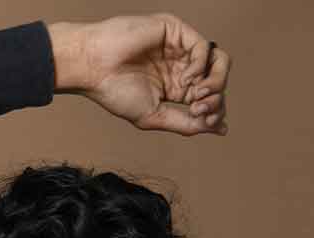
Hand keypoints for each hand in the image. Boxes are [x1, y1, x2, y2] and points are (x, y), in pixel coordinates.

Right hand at [49, 13, 231, 136]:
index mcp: (175, 89)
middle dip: (216, 98)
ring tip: (199, 94)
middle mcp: (181, 68)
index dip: (214, 112)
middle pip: (218, 81)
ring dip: (216, 81)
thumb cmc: (115, 92)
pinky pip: (204, 48)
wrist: (95, 69)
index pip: (208, 99)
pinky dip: (200, 66)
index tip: (206, 123)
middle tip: (199, 108)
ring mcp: (181, 50)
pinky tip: (184, 78)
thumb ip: (184, 123)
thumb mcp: (153, 116)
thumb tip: (218, 129)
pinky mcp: (177, 32)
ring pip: (218, 62)